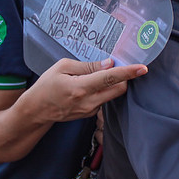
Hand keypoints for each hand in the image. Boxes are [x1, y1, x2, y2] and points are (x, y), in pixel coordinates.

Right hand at [22, 58, 146, 123]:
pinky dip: (104, 90)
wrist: (36, 111)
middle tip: (118, 66)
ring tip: (98, 74)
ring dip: (113, 83)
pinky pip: (104, 99)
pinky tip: (91, 85)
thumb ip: (88, 66)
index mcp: (80, 88)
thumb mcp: (63, 67)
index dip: (128, 72)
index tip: (143, 68)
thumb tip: (109, 64)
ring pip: (113, 95)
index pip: (110, 78)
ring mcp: (90, 111)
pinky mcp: (90, 114)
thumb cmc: (46, 86)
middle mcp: (88, 102)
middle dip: (124, 77)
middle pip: (119, 90)